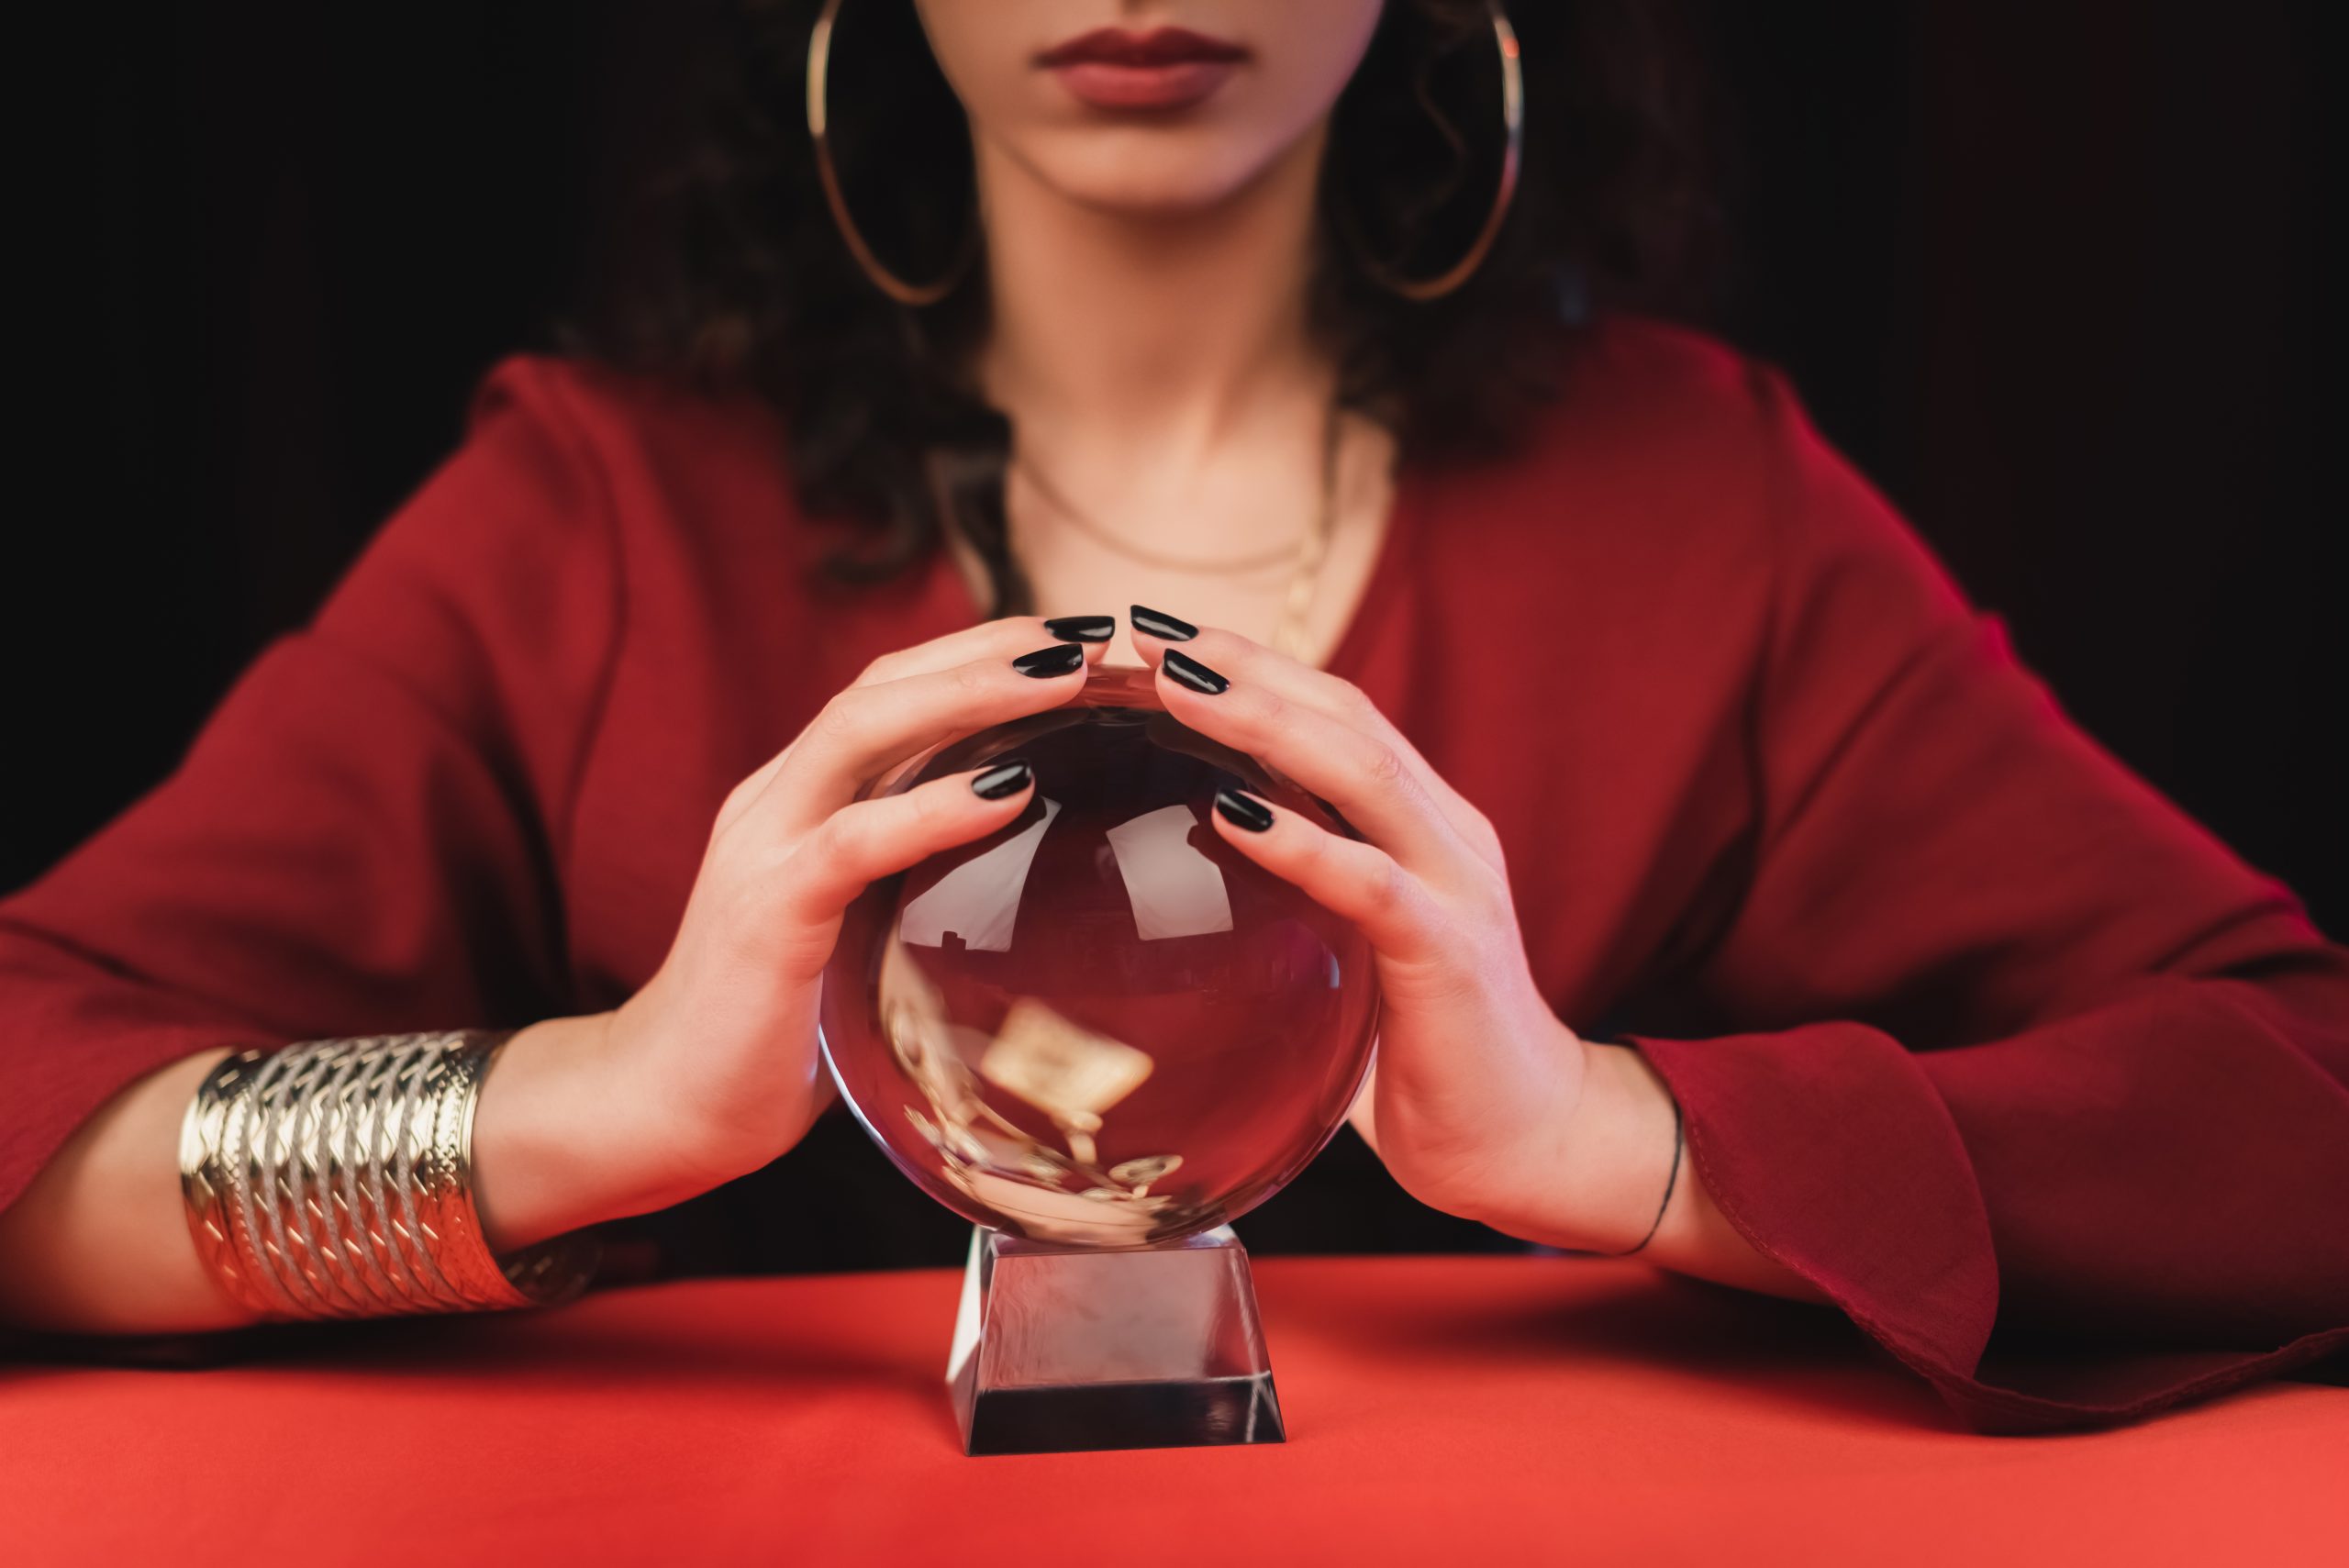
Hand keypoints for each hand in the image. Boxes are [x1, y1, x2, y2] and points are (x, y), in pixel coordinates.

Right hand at [474, 617, 1107, 1248]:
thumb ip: (914, 881)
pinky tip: (1009, 796)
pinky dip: (935, 808)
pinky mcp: (769, 911)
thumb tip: (1029, 872)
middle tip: (1090, 636)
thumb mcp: (861, 930)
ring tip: (1061, 679)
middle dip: (989, 647)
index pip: (893, 688)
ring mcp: (764, 846)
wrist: (666, 1104)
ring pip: (861, 728)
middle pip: (882, 681)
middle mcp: (776, 800)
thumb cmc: (779, 1028)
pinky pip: (856, 840)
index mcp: (800, 797)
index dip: (983, 652)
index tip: (1078, 642)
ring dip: (969, 693)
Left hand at [1130, 615, 1678, 1250]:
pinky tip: (1230, 814)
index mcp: (1425, 826)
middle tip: (1154, 635)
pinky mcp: (1448, 955)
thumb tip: (1186, 877)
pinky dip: (1298, 841)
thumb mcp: (1355, 950)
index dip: (1258, 666)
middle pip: (1348, 718)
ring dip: (1265, 722)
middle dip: (1250, 668)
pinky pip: (1369, 882)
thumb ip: (1302, 901)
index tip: (1166, 638)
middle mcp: (1448, 835)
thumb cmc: (1425, 1048)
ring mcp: (1456, 888)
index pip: (1340, 715)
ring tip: (1181, 689)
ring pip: (1362, 775)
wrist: (1526, 1138)